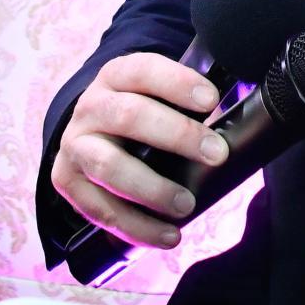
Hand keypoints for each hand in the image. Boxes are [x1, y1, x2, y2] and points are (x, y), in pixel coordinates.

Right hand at [50, 54, 230, 248]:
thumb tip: (238, 122)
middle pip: (129, 115)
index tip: (212, 99)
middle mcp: (90, 107)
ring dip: (152, 188)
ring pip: (110, 165)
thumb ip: (186, 102)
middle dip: (177, 135)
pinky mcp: (66, 182)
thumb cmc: (137, 115)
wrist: (87, 134)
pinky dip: (137, 227)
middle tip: (217, 154)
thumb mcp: (153, 95)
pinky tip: (167, 235)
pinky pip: (101, 209)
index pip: (143, 70)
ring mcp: (74, 145)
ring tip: (187, 204)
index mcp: (114, 77)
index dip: (177, 82)